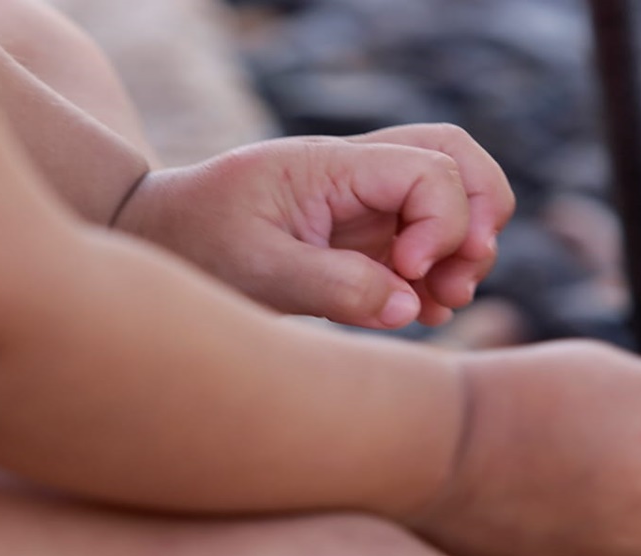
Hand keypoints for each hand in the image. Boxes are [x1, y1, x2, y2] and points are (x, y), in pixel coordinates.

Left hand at [114, 124, 515, 328]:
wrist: (161, 238)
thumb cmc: (196, 243)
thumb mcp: (254, 270)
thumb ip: (331, 286)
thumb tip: (407, 305)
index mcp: (332, 165)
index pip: (430, 168)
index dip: (443, 223)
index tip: (408, 272)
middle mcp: (358, 173)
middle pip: (459, 158)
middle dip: (479, 218)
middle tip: (455, 278)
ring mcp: (365, 203)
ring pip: (454, 195)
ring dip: (466, 250)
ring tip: (440, 302)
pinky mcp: (364, 236)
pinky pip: (428, 239)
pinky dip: (441, 273)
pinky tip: (422, 312)